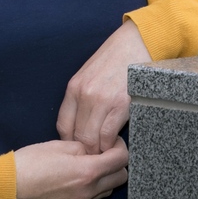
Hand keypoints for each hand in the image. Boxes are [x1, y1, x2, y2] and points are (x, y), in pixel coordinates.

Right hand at [14, 137, 128, 198]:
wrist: (9, 187)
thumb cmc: (32, 162)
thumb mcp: (59, 144)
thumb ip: (82, 146)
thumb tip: (92, 149)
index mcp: (88, 172)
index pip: (121, 160)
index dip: (120, 147)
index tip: (112, 141)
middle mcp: (88, 191)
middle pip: (120, 179)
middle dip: (117, 163)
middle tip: (104, 151)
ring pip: (107, 191)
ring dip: (106, 177)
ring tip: (91, 163)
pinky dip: (92, 187)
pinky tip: (77, 176)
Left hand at [57, 20, 150, 153]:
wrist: (134, 43)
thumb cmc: (113, 58)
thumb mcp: (89, 73)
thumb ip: (82, 95)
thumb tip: (80, 122)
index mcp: (74, 87)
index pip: (63, 125)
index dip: (70, 142)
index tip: (79, 147)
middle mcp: (84, 95)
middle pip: (77, 136)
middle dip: (85, 150)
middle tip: (95, 155)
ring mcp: (101, 101)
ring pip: (92, 140)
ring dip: (99, 151)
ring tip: (106, 151)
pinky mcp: (120, 105)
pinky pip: (109, 136)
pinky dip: (111, 144)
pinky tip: (116, 143)